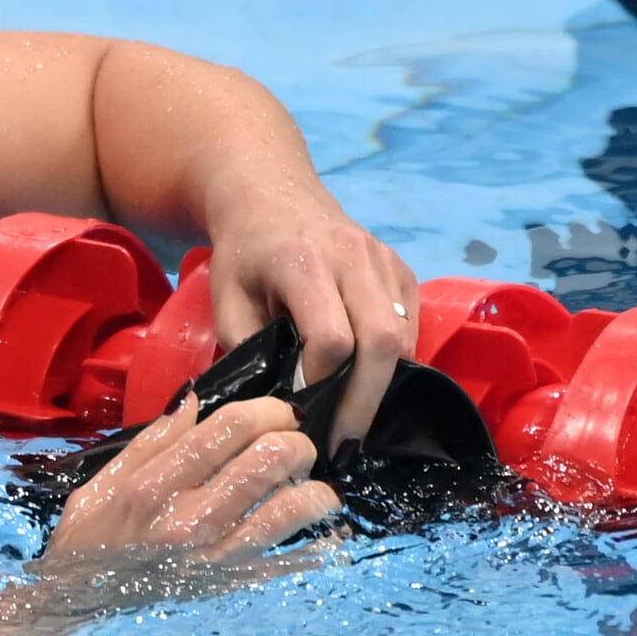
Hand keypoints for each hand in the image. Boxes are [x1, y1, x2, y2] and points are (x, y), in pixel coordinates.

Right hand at [42, 395, 338, 569]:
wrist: (78, 606)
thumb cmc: (88, 540)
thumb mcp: (103, 482)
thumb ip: (152, 440)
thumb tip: (195, 399)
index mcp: (154, 485)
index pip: (229, 429)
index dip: (268, 410)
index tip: (278, 412)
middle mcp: (188, 519)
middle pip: (268, 460)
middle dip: (297, 442)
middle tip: (295, 444)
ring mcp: (213, 558)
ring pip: (289, 510)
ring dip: (315, 490)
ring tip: (310, 485)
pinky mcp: (229, 587)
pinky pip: (288, 559)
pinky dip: (314, 539)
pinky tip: (314, 527)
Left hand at [204, 190, 417, 455]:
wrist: (269, 192)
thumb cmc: (243, 252)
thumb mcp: (226, 300)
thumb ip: (249, 349)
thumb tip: (278, 406)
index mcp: (303, 262)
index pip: (331, 339)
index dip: (320, 384)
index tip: (302, 413)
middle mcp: (353, 256)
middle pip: (381, 341)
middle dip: (365, 402)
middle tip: (344, 443)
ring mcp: (383, 260)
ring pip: (403, 337)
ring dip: (383, 386)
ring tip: (354, 420)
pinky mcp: (400, 268)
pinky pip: (411, 325)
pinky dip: (395, 361)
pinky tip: (368, 382)